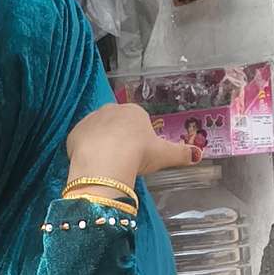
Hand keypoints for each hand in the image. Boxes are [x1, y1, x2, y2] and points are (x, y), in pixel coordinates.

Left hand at [65, 103, 196, 188]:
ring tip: (107, 165)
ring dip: (101, 145)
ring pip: (98, 133)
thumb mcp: (164, 155)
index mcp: (134, 112)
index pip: (137, 123)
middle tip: (123, 161)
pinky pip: (81, 142)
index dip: (138, 140)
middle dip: (119, 140)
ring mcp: (91, 120)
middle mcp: (111, 109)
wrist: (107, 162)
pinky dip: (86, 152)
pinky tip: (92, 165)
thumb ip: (182, 154)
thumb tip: (199, 155)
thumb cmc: (138, 154)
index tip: (138, 155)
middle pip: (116, 125)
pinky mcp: (75, 133)